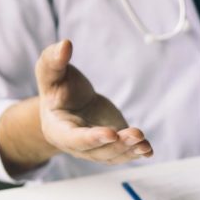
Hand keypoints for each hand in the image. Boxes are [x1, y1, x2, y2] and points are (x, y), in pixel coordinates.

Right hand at [35, 40, 152, 163]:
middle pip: (99, 151)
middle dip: (118, 144)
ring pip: (114, 154)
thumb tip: (64, 44)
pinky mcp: (113, 146)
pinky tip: (148, 150)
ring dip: (130, 150)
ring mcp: (96, 150)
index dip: (92, 138)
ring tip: (144, 143)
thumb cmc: (59, 88)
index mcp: (58, 130)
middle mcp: (77, 146)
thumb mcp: (51, 73)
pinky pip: (125, 154)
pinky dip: (137, 153)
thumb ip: (53, 61)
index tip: (111, 133)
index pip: (75, 139)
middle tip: (136, 135)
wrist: (70, 103)